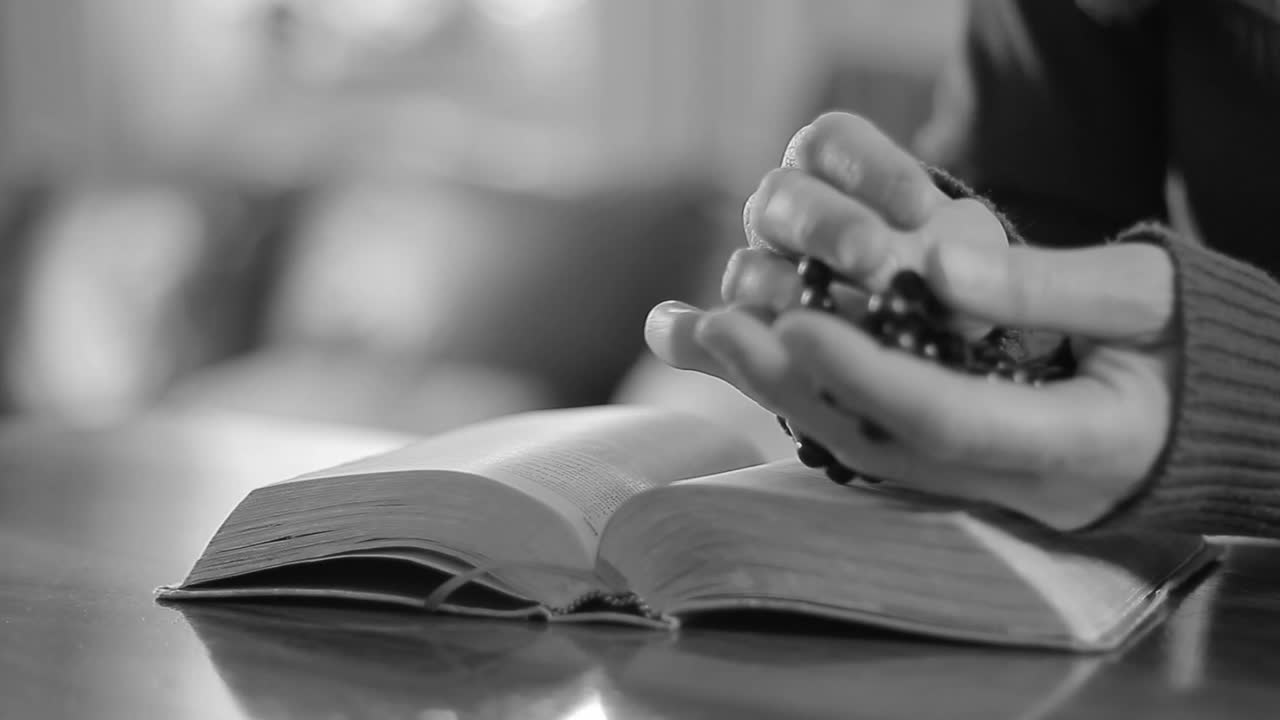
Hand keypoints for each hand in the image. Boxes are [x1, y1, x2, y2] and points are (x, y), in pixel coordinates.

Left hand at [648, 239, 1176, 530]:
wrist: (1207, 412)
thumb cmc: (1192, 344)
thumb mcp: (1148, 295)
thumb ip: (1047, 285)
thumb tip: (936, 268)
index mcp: (1075, 444)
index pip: (947, 419)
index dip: (867, 374)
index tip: (796, 322)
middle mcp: (1017, 482)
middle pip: (883, 445)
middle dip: (794, 386)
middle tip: (716, 326)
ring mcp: (985, 486)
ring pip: (866, 449)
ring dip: (785, 393)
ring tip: (712, 334)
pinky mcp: (960, 467)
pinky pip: (872, 439)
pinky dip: (811, 396)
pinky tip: (756, 356)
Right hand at [734, 112, 1007, 338]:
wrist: (944, 325)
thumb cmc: (955, 271)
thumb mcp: (975, 253)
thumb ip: (966, 252)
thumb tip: (944, 265)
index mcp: (832, 164)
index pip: (832, 144)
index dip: (869, 171)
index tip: (920, 209)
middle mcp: (786, 209)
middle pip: (783, 198)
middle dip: (828, 226)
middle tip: (873, 256)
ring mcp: (761, 270)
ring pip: (748, 266)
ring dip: (784, 288)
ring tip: (825, 315)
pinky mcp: (752, 329)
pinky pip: (734, 330)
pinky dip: (739, 334)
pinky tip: (762, 343)